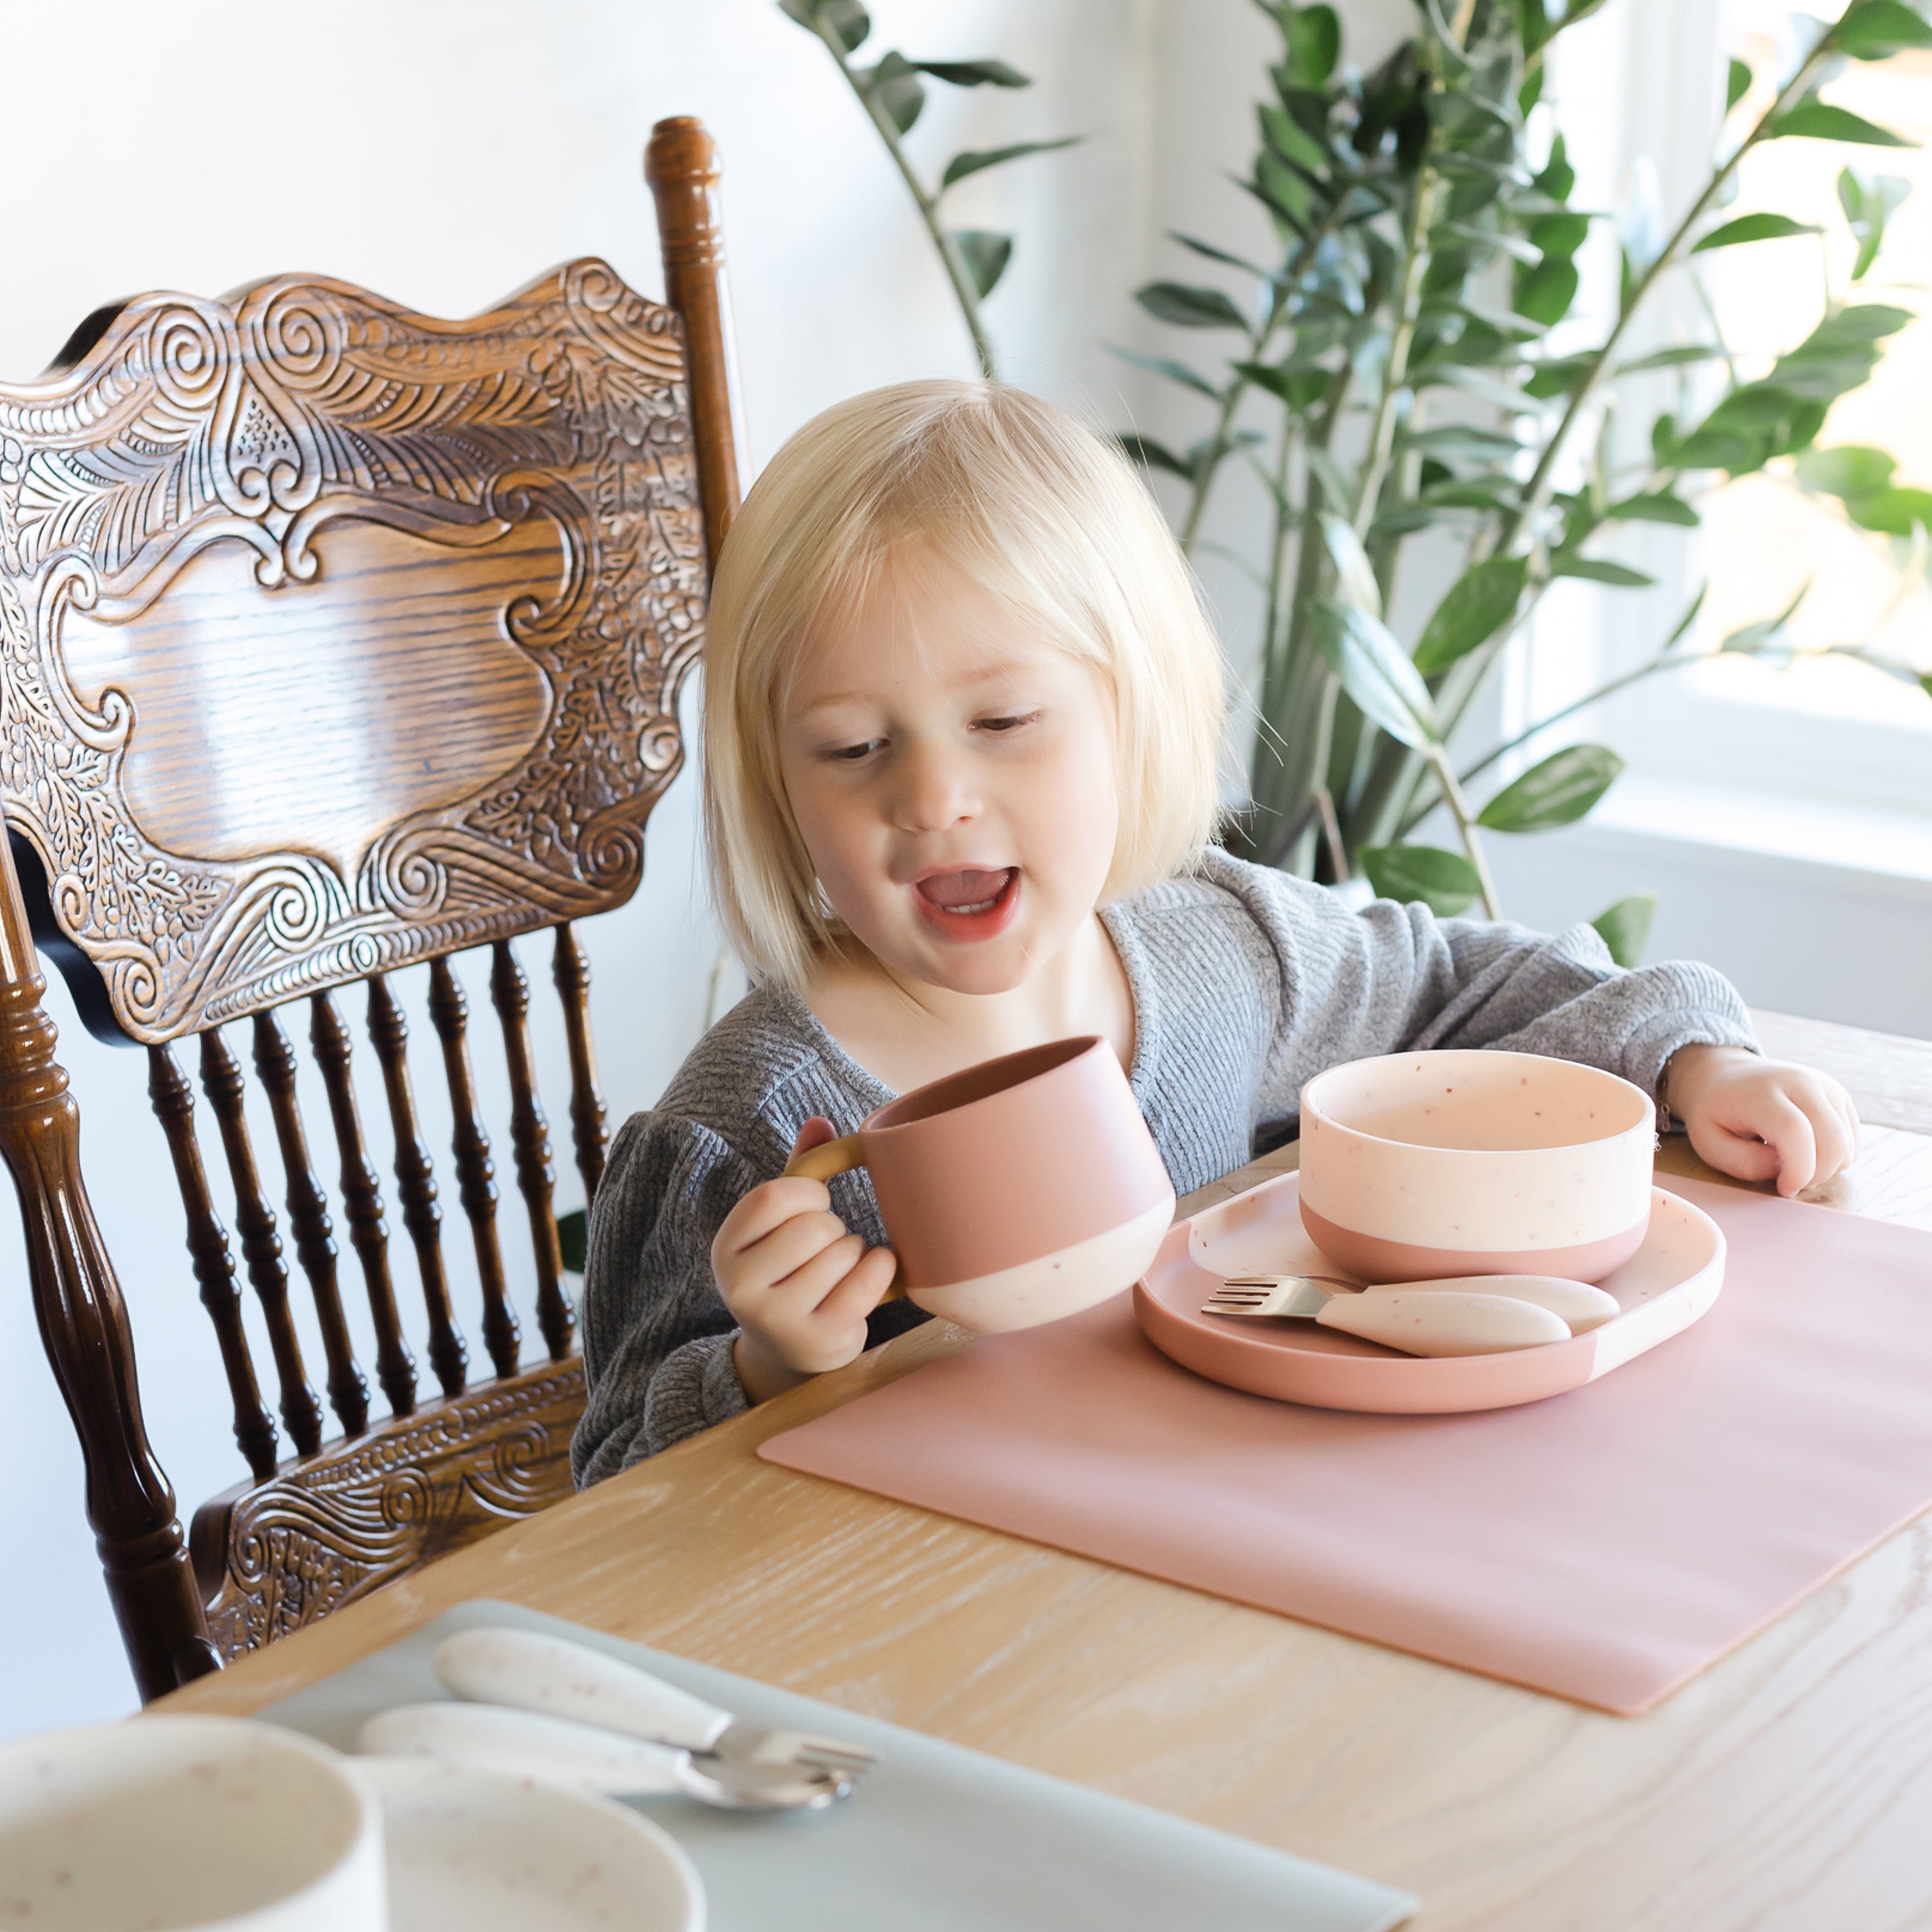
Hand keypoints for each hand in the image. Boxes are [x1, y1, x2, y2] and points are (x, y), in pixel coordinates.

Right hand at [713, 1116, 897, 1403]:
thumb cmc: (790, 1268)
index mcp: (726, 1247)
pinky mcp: (817, 1340)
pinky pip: (865, 1285)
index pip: (773, 1197)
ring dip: (855, 1251)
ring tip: (841, 1266)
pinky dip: (880, 1269)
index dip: (808, 1193)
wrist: (789, 1348)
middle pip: (812, 1227)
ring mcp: (777, 1319)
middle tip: (828, 1244)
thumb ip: (800, 1169)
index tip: (816, 1204)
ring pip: (841, 1254)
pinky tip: (872, 1273)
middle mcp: (741, 1286)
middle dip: (833, 1227)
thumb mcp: (781, 1222)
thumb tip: (820, 1122)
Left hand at [1663, 1044, 1860, 1197]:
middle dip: (1814, 1175)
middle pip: (1833, 1142)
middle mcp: (1800, 1082)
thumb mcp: (1710, 1144)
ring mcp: (1825, 1086)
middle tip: (1787, 1180)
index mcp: (1762, 1092)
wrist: (1725, 1075)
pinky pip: (1852, 1140)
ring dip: (1825, 1167)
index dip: (1797, 1170)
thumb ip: (1745, 1163)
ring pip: (1847, 1145)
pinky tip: (1806, 1149)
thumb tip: (1786, 1170)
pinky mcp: (1839, 1094)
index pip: (1795, 1132)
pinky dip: (1834, 1156)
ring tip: (1791, 1161)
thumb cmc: (1715, 1113)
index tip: (1784, 1188)